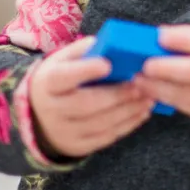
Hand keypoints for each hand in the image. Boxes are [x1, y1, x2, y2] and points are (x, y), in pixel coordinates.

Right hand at [29, 36, 160, 158]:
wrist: (42, 116)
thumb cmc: (61, 81)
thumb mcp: (63, 61)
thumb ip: (84, 51)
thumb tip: (110, 43)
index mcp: (48, 83)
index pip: (63, 77)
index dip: (85, 71)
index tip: (107, 64)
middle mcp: (52, 110)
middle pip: (85, 104)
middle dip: (116, 95)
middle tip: (140, 85)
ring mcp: (64, 131)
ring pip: (99, 124)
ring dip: (128, 111)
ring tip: (148, 98)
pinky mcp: (77, 146)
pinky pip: (106, 137)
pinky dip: (128, 125)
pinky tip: (142, 112)